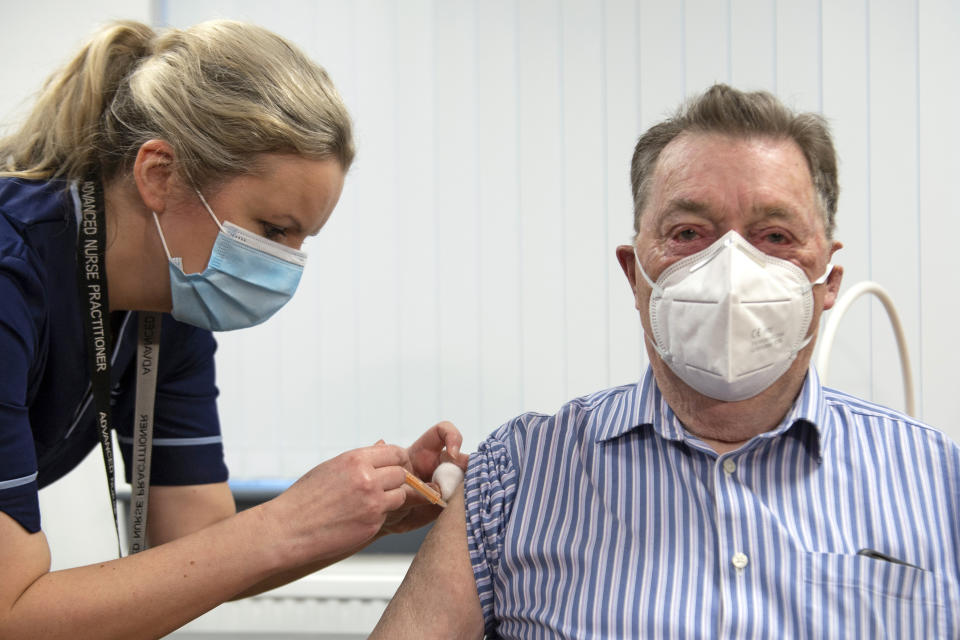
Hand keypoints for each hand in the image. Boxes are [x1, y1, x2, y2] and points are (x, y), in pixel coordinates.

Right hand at [264, 444, 409, 566]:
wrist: (287, 530)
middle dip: (396, 481)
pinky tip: (364, 517)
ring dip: (392, 499)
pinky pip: (390, 516)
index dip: (397, 461)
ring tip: (372, 503)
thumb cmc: (305, 498)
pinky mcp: (372, 524)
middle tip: (384, 488)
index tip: (392, 468)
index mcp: (355, 460)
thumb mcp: (331, 468)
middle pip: (402, 474)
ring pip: (401, 496)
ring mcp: (372, 503)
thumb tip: (383, 444)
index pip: (395, 453)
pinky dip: (383, 516)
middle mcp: (367, 478)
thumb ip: (361, 460)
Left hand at [379, 421, 469, 535]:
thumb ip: (404, 483)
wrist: (379, 519)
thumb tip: (432, 487)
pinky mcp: (447, 503)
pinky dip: (466, 506)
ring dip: (468, 488)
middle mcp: (438, 467)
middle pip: (462, 458)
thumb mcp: (386, 483)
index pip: (442, 433)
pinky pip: (463, 502)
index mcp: (422, 453)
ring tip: (462, 501)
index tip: (452, 454)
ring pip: (466, 480)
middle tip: (468, 480)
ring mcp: (445, 485)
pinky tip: (462, 512)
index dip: (452, 436)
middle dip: (469, 466)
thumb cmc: (379, 494)